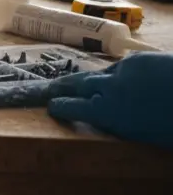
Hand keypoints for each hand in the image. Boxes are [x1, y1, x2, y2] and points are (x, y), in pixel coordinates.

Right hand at [48, 52, 172, 149]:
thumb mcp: (144, 135)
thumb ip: (120, 124)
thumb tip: (108, 119)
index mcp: (107, 112)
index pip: (70, 106)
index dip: (59, 106)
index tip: (52, 106)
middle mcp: (109, 88)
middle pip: (76, 83)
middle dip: (61, 87)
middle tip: (49, 88)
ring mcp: (125, 70)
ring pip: (101, 74)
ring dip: (94, 80)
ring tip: (89, 85)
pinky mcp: (141, 59)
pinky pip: (123, 68)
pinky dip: (121, 75)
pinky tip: (129, 80)